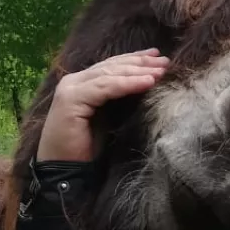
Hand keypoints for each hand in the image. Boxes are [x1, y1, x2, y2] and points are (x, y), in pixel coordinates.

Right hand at [36, 50, 169, 162]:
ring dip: (138, 71)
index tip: (158, 57)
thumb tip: (147, 85)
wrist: (64, 172)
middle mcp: (74, 81)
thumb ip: (118, 101)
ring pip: (110, 74)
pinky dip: (128, 84)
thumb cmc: (86, 151)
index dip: (135, 60)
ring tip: (160, 71)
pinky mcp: (71, 99)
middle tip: (166, 61)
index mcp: (82, 84)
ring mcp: (71, 88)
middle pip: (112, 66)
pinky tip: (147, 82)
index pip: (111, 66)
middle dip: (140, 62)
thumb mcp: (108, 119)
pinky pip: (106, 88)